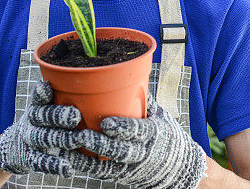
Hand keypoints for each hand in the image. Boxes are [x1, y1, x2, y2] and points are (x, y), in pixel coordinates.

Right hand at [0, 81, 82, 175]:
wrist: (13, 149)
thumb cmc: (42, 123)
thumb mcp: (45, 107)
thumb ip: (57, 95)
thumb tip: (79, 75)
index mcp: (37, 107)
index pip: (38, 98)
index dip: (41, 93)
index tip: (47, 88)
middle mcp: (32, 121)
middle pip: (43, 117)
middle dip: (58, 116)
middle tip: (75, 115)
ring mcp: (30, 140)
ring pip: (45, 138)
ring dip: (62, 139)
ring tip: (77, 140)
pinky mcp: (29, 159)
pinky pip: (41, 162)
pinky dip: (54, 165)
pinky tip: (67, 168)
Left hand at [66, 95, 206, 188]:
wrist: (177, 166)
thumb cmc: (166, 134)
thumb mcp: (160, 115)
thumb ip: (142, 99)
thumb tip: (125, 73)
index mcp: (155, 133)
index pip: (139, 131)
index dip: (124, 128)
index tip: (107, 122)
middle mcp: (144, 152)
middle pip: (122, 150)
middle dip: (102, 144)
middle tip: (83, 135)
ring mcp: (132, 166)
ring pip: (110, 163)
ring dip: (90, 156)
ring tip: (73, 145)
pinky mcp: (122, 175)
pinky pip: (103, 172)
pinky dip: (87, 166)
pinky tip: (71, 158)